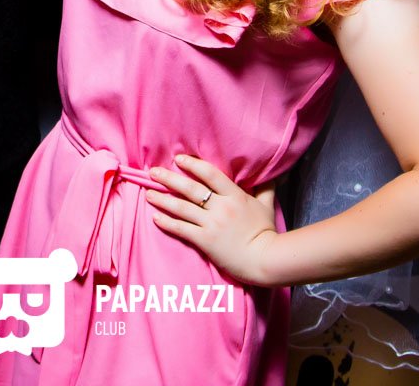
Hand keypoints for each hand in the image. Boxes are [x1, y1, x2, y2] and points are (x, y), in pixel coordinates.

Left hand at [146, 155, 278, 286]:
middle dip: (169, 179)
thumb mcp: (266, 206)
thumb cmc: (266, 233)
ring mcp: (212, 224)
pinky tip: (155, 217)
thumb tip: (270, 174)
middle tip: (153, 172)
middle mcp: (221, 207)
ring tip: (148, 194)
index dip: (192, 165)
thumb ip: (264, 188)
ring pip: (182, 208)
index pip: (210, 174)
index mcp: (235, 196)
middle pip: (190, 188)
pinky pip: (182, 229)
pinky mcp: (205, 241)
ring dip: (162, 199)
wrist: (266, 260)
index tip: (178, 159)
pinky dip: (167, 223)